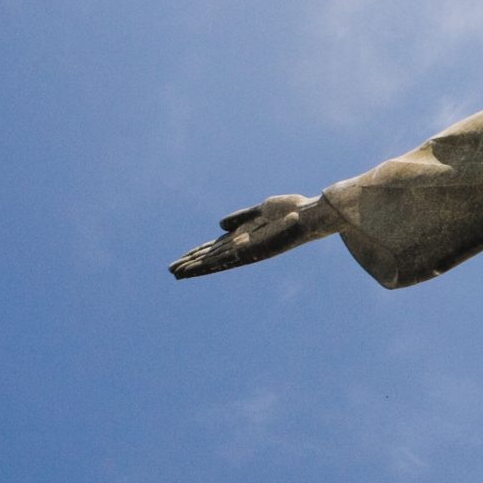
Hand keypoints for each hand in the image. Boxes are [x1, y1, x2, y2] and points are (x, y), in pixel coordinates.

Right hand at [170, 192, 344, 279]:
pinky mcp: (249, 253)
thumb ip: (241, 218)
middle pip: (212, 257)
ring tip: (174, 273)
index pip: (217, 247)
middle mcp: (244, 247)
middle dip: (192, 263)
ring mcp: (246, 251)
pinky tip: (191, 269)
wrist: (311, 215)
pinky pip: (223, 261)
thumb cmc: (293, 210)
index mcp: (246, 237)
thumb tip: (219, 225)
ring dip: (193, 267)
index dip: (199, 252)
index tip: (182, 258)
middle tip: (171, 270)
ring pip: (213, 262)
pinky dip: (204, 266)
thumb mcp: (262, 210)